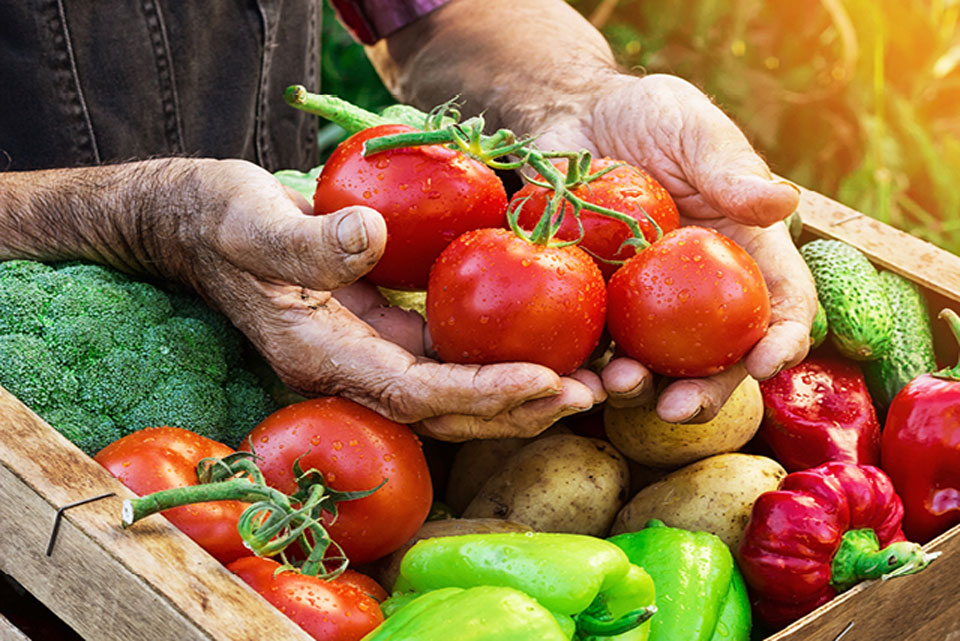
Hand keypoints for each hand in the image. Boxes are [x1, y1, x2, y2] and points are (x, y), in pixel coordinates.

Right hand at [166, 158, 602, 439]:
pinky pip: (446, 357)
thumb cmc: (220, 219)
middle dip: (519, 409)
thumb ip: (306, 241)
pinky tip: (541, 344)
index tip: (546, 382)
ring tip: (588, 382)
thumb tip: (371, 239)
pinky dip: (495, 359)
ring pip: (454, 392)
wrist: (199, 225)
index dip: (481, 393)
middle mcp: (350, 370)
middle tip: (592, 394)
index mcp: (321, 356)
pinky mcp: (382, 333)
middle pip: (447, 412)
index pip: (416, 392)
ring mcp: (367, 356)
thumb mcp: (252, 221)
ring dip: (519, 394)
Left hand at [534, 73, 817, 421]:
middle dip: (705, 393)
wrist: (572, 118)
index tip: (767, 362)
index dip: (784, 340)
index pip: (781, 306)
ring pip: (652, 366)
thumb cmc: (646, 116)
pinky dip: (584, 368)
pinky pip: (592, 347)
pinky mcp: (592, 305)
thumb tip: (782, 201)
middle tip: (679, 408)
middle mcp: (701, 293)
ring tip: (618, 385)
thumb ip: (729, 167)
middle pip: (718, 358)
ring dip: (638, 389)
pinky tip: (570, 376)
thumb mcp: (692, 129)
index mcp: (744, 254)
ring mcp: (644, 305)